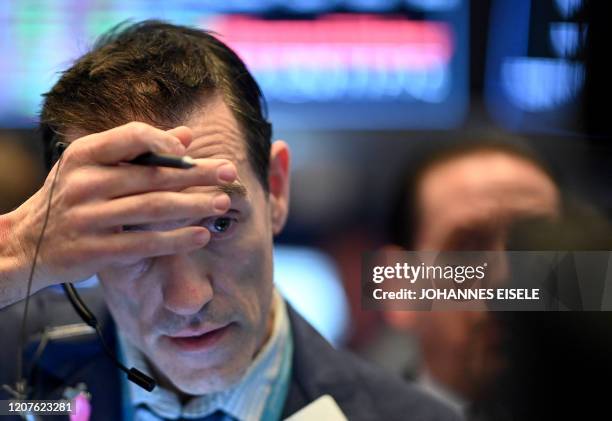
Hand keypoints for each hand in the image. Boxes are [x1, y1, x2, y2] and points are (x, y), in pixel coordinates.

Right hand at [3, 121, 235, 298]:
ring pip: (153, 208)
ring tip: (222, 203)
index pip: (131, 137)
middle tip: (230, 174)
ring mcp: (89, 218)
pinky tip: (201, 236)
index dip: (165, 140)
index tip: (193, 149)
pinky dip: (176, 239)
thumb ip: (138, 150)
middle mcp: (85, 183)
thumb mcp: (92, 166)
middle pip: (153, 175)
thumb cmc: (70, 198)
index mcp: (84, 155)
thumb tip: (187, 134)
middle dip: (197, 174)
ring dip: (194, 205)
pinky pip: (145, 243)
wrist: (26, 245)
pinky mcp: (96, 250)